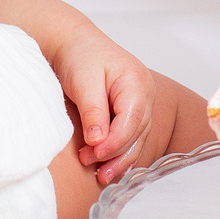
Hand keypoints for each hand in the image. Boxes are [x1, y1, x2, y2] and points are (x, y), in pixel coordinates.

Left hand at [50, 26, 160, 184]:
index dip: (115, 141)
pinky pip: (132, 137)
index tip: (95, 153)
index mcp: (136, 82)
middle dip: (115, 152)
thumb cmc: (79, 56)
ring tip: (99, 175)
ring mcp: (141, 103)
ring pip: (137, 138)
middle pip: (137, 132)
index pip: (132, 119)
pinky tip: (108, 167)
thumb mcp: (83, 81)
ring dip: (119, 158)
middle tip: (89, 163)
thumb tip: (98, 140)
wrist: (74, 44)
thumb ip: (93, 110)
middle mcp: (145, 94)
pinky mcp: (131, 112)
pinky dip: (120, 153)